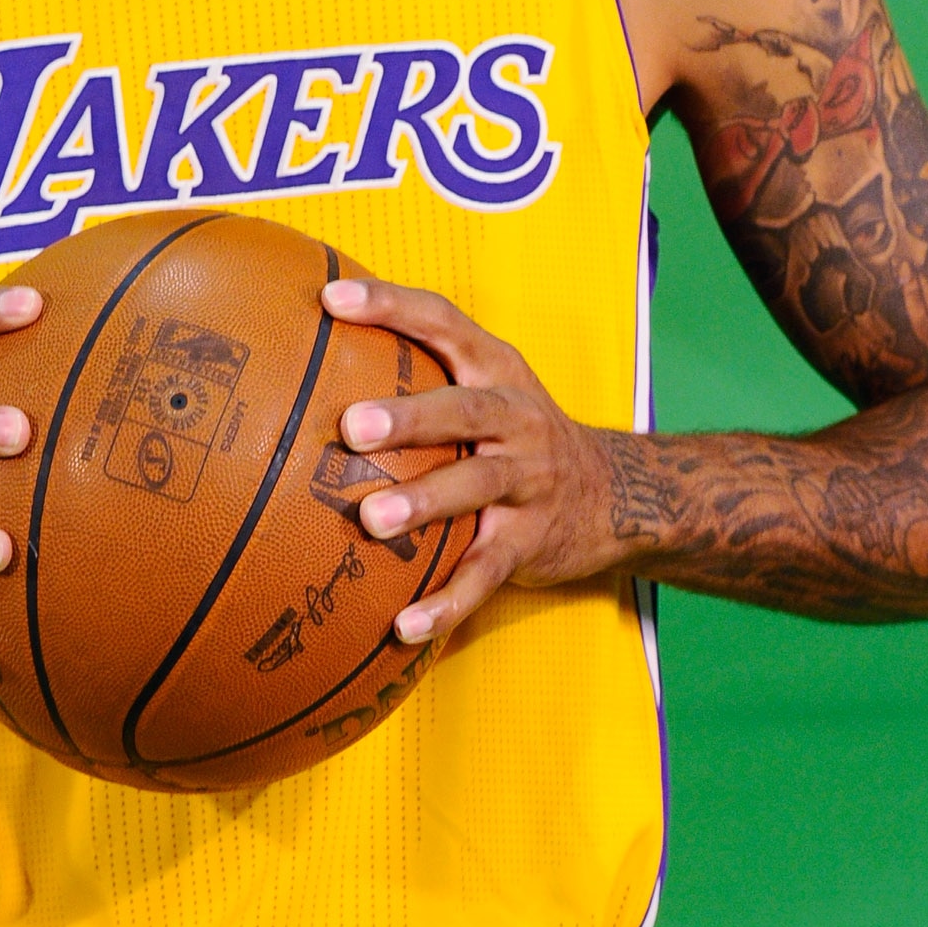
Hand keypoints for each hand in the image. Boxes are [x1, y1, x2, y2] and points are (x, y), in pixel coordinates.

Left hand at [320, 276, 622, 646]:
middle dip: (409, 417)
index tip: (330, 299)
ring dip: (424, 504)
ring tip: (371, 520)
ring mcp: (527, 481)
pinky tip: (402, 627)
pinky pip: (484, 574)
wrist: (615, 494)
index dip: (390, 306)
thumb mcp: (487, 386)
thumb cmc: (517, 434)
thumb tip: (313, 355)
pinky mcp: (528, 542)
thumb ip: (422, 369)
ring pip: (476, 488)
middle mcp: (516, 418)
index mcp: (496, 368)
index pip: (443, 322)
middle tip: (351, 425)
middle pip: (465, 410)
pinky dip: (446, 603)